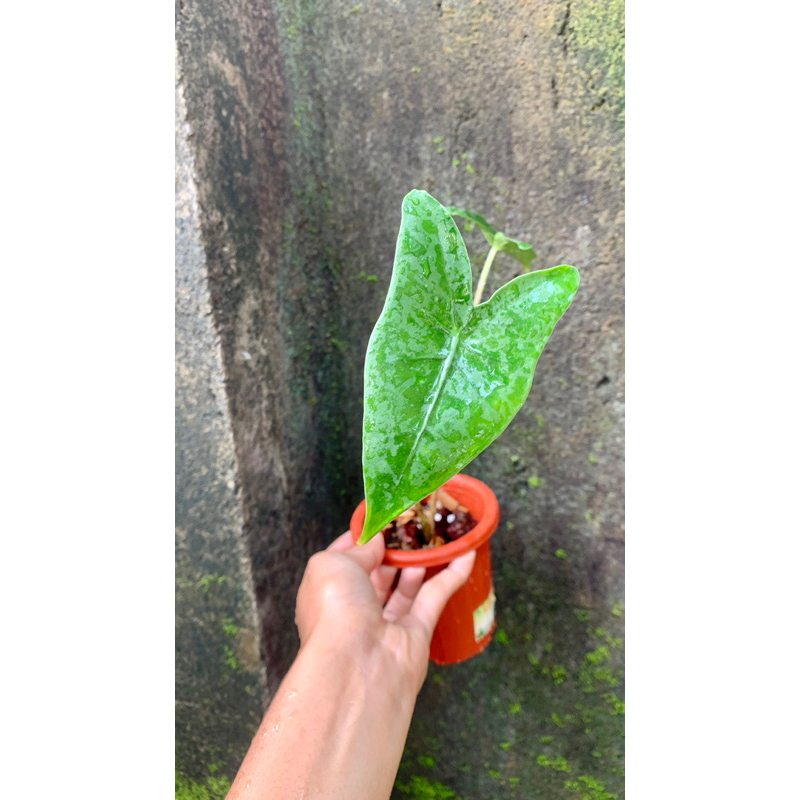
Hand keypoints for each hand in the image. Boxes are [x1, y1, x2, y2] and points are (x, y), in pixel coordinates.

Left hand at [296, 531, 475, 692]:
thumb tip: (378, 540)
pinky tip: (465, 554)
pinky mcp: (416, 635)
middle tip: (418, 522)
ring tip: (439, 533)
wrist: (356, 667)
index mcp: (328, 590)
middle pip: (380, 571)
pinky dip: (451, 576)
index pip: (347, 557)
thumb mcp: (333, 563)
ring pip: (408, 586)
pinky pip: (435, 599)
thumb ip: (358, 547)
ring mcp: (386, 624)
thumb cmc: (334, 610)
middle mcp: (355, 608)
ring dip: (423, 559)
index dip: (366, 536)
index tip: (386, 514)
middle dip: (398, 547)